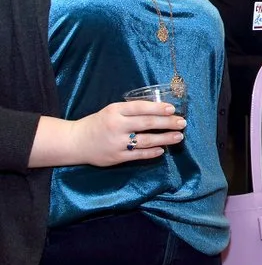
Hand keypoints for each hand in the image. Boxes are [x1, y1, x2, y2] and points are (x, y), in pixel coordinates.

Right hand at [69, 101, 184, 165]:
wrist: (75, 142)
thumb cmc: (98, 123)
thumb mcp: (111, 111)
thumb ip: (130, 111)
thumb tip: (159, 110)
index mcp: (115, 111)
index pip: (140, 108)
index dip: (158, 108)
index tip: (173, 108)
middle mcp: (117, 126)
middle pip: (147, 123)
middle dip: (168, 123)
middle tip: (182, 122)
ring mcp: (117, 143)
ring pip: (146, 140)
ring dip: (165, 138)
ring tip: (179, 136)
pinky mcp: (116, 157)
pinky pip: (138, 155)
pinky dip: (152, 152)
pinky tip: (162, 150)